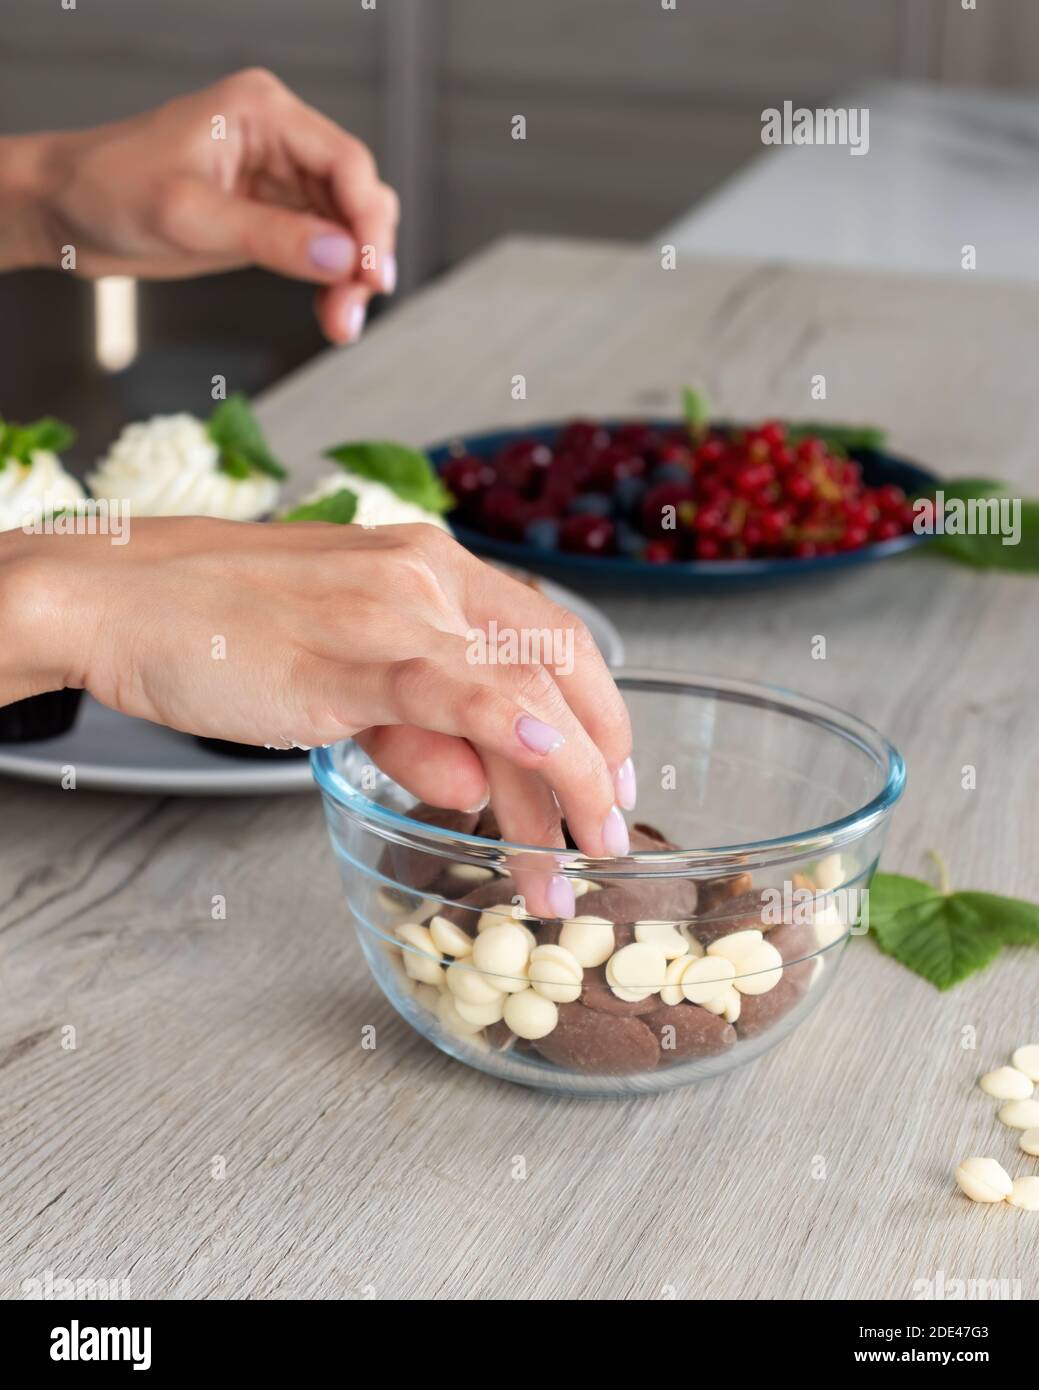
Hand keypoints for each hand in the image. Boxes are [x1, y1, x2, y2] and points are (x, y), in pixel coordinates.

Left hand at [0, 69, 397, 342]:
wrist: (68, 211)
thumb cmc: (108, 191)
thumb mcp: (189, 217)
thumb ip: (271, 237)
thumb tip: (341, 257)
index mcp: (263, 112)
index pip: (346, 162)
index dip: (369, 221)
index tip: (371, 275)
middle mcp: (280, 139)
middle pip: (357, 195)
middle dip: (364, 255)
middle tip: (352, 310)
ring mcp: (279, 177)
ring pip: (347, 226)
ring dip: (352, 275)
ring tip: (339, 323)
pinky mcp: (271, 215)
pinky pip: (323, 246)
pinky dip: (332, 281)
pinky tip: (329, 311)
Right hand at [1, 520, 634, 913]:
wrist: (120, 597)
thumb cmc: (221, 628)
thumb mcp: (342, 679)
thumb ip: (415, 728)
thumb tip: (479, 788)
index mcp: (432, 568)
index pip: (551, 637)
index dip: (597, 711)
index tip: (608, 777)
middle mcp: (428, 576)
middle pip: (555, 668)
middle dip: (597, 763)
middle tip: (607, 837)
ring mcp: (391, 608)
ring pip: (518, 692)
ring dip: (558, 789)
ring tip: (561, 869)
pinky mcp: (346, 651)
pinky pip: (449, 687)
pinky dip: (509, 724)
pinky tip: (548, 761)